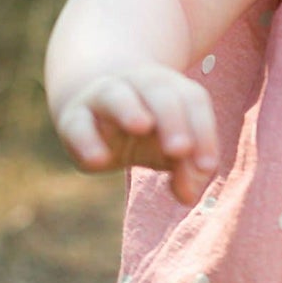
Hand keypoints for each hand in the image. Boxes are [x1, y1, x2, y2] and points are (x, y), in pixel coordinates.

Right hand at [54, 62, 218, 206]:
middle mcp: (139, 85)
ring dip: (130, 109)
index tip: (207, 167)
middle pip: (159, 93)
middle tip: (181, 149)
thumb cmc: (147, 134)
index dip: (203, 134)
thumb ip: (186, 171)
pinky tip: (98, 160)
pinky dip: (87, 141)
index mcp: (171, 88)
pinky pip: (78, 126)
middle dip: (172, 120)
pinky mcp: (74, 118)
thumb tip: (188, 197)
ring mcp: (104, 96)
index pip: (193, 101)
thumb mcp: (170, 151)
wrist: (97, 110)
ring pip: (116, 95)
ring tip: (141, 126)